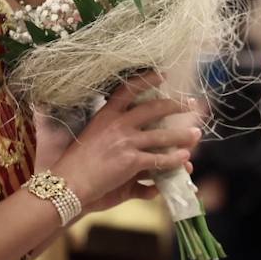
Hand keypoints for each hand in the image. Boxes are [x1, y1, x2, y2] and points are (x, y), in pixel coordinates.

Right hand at [51, 72, 200, 209]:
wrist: (65, 185)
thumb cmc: (72, 164)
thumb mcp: (89, 139)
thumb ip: (105, 132)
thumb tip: (104, 124)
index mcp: (105, 115)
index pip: (128, 90)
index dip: (147, 80)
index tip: (163, 74)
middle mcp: (117, 124)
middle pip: (153, 109)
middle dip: (175, 106)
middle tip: (191, 104)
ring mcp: (125, 142)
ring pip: (161, 136)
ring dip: (181, 135)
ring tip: (196, 134)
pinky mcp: (131, 161)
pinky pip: (158, 160)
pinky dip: (173, 160)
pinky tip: (184, 159)